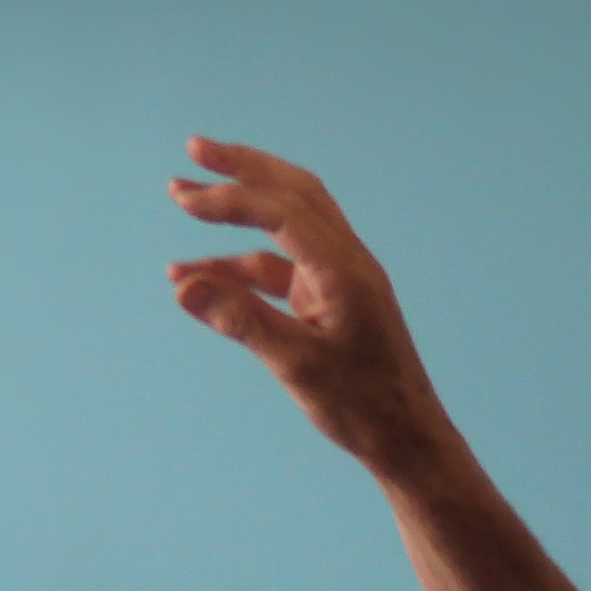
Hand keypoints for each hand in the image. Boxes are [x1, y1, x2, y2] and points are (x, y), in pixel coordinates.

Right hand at [169, 138, 454, 483]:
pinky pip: (280, 267)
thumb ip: (240, 321)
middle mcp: (346, 261)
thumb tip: (183, 287)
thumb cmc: (361, 406)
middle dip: (244, 168)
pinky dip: (240, 265)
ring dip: (240, 209)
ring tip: (185, 199)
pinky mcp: (331, 300)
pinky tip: (201, 278)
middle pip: (293, 192)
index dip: (232, 197)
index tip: (183, 198)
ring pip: (289, 222)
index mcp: (344, 269)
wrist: (408, 441)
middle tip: (195, 148)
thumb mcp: (296, 365)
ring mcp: (340, 279)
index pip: (284, 210)